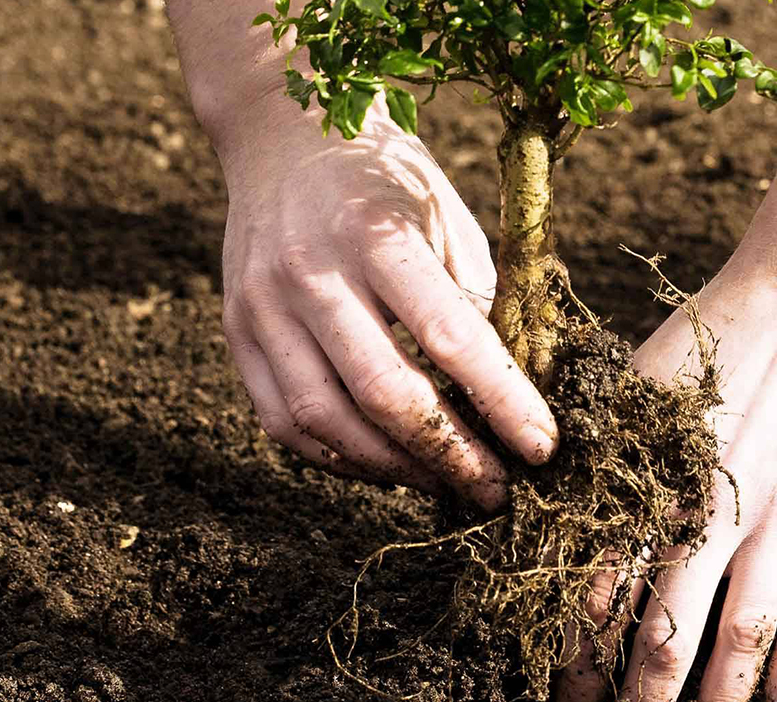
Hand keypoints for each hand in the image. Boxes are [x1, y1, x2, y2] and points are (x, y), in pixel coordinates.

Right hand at [212, 94, 556, 508]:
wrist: (282, 136)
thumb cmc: (385, 180)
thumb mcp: (447, 217)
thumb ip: (475, 300)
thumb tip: (508, 393)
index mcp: (378, 233)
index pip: (450, 336)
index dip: (502, 401)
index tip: (541, 447)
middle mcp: (311, 272)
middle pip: (384, 393)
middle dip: (450, 455)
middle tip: (496, 489)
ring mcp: (262, 306)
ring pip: (326, 420)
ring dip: (395, 469)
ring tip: (445, 483)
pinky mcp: (234, 332)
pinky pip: (283, 422)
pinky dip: (338, 458)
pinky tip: (385, 465)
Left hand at [556, 265, 776, 701]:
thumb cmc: (712, 335)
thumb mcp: (634, 385)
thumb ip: (598, 452)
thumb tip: (548, 506)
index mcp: (649, 478)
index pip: (599, 590)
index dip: (578, 653)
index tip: (565, 695)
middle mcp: (708, 510)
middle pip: (665, 627)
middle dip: (639, 694)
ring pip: (742, 633)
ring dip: (718, 694)